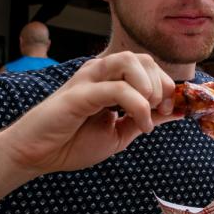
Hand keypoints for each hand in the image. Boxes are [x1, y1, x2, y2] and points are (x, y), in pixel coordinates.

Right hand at [2, 52, 180, 175]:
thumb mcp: (119, 133)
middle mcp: (100, 72)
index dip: (166, 85)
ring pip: (130, 61)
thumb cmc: (72, 142)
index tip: (170, 110)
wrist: (37, 154)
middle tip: (161, 110)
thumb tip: (177, 111)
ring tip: (148, 111)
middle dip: (161, 84)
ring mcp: (89, 79)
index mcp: (110, 78)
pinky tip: (140, 125)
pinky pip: (118, 89)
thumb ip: (146, 119)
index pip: (148, 65)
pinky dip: (137, 105)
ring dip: (149, 86)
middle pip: (143, 58)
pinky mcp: (80, 93)